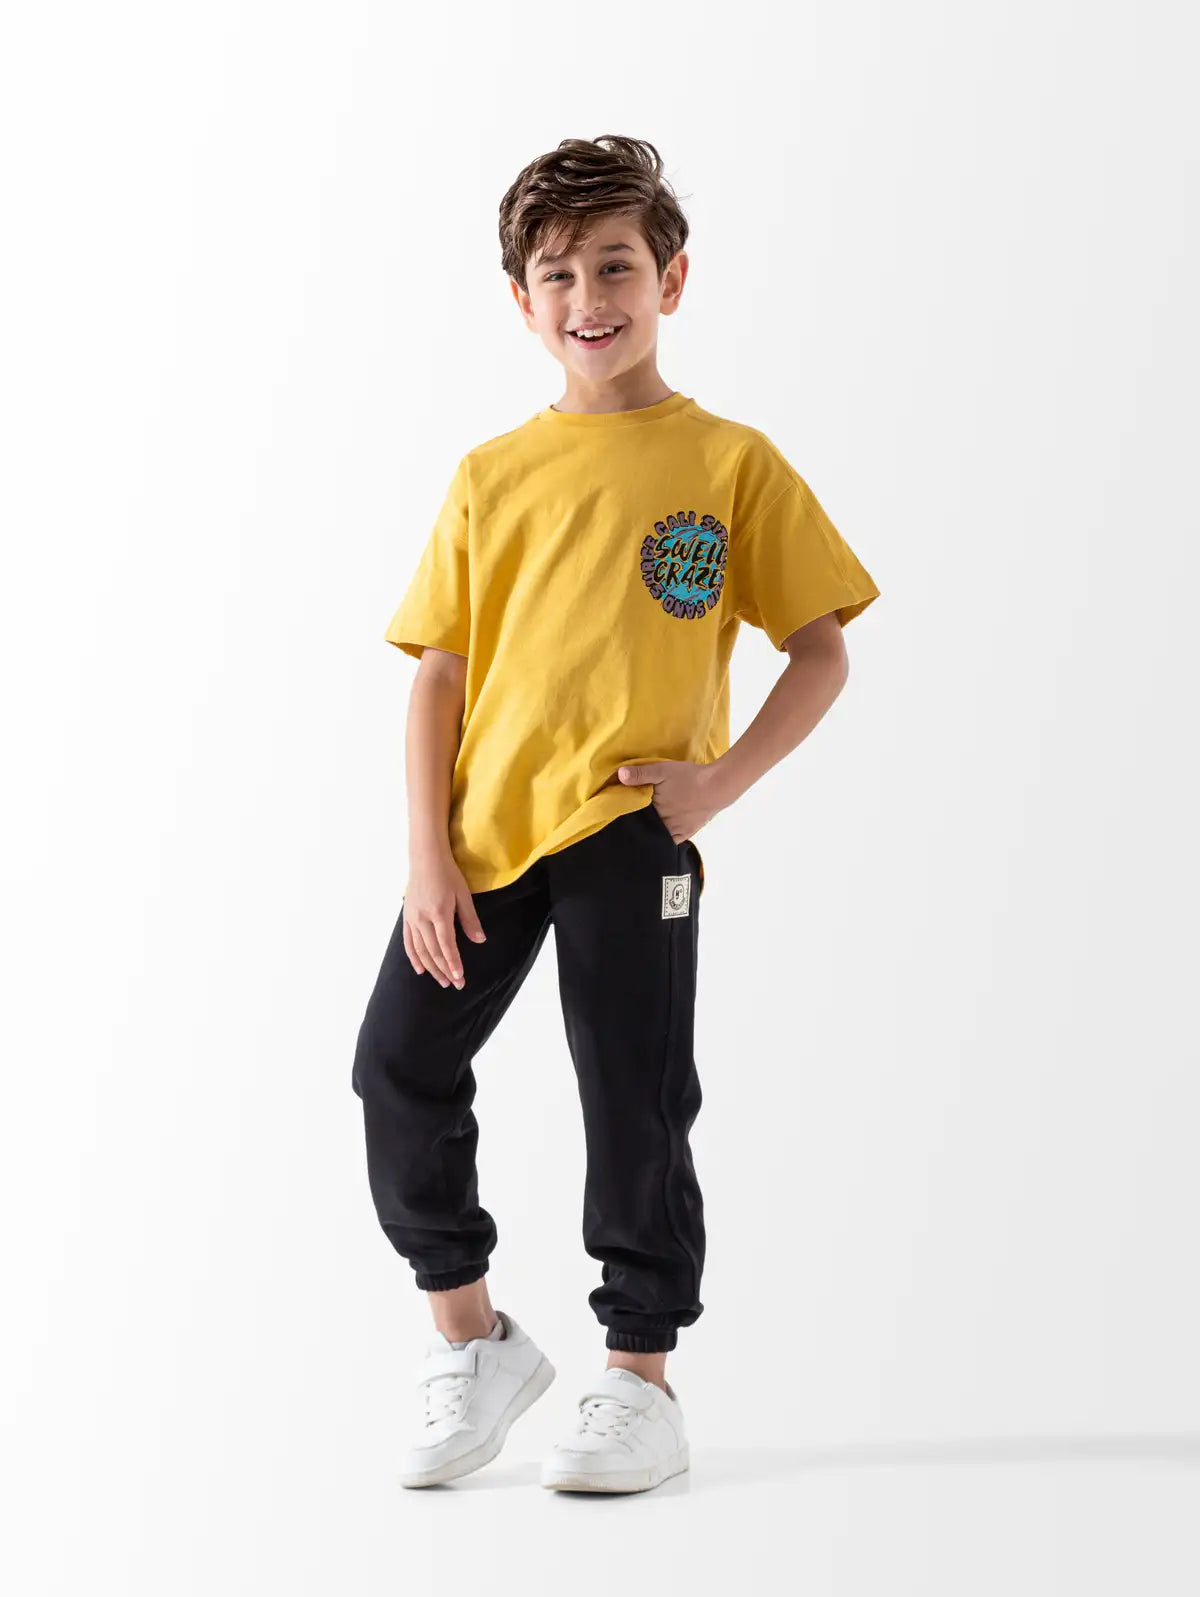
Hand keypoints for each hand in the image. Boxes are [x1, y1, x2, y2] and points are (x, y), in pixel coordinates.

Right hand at [402, 849, 485, 988]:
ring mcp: (412, 919)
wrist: (425, 858)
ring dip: (431, 968)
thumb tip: (480, 941)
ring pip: (420, 950)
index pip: (447, 945)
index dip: (453, 963)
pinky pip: (408, 942)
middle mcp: (423, 918)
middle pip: (433, 951)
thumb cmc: (448, 874)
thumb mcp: (464, 895)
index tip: (460, 977)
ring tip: (442, 981)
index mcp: (439, 913)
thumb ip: (470, 919)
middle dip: (444, 970)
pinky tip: (420, 970)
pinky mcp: (407, 917)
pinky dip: (414, 958)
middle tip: (455, 985)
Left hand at [614, 759, 727, 842]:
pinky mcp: (687, 832)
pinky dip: (664, 840)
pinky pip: (671, 841)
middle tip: (631, 822)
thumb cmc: (689, 778)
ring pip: (657, 837)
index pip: (634, 818)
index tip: (619, 816)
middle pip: (646, 828)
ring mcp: (676, 830)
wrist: (717, 787)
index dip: (628, 817)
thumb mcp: (662, 770)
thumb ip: (641, 774)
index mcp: (654, 811)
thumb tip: (620, 775)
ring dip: (651, 833)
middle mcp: (663, 824)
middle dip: (638, 825)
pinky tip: (660, 835)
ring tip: (644, 829)